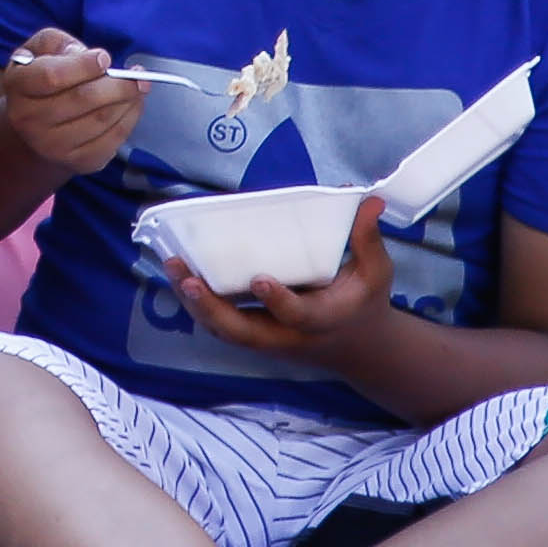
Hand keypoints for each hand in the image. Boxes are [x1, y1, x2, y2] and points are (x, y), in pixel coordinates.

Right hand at [0, 28, 146, 178]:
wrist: (36, 125)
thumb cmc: (44, 77)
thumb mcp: (42, 49)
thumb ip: (62, 44)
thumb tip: (93, 59)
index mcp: (18, 84)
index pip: (52, 76)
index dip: (84, 66)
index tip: (105, 58)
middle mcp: (29, 119)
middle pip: (82, 99)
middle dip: (118, 84)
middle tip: (137, 75)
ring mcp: (52, 145)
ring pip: (102, 120)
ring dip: (128, 101)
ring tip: (138, 87)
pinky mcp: (77, 162)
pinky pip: (112, 140)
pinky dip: (129, 120)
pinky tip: (132, 106)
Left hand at [172, 196, 390, 351]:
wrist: (358, 347)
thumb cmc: (364, 303)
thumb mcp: (375, 273)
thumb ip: (367, 238)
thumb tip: (367, 199)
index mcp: (323, 319)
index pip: (298, 315)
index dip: (278, 300)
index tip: (259, 279)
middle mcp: (289, 335)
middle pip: (244, 334)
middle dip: (212, 308)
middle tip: (187, 277)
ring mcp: (268, 339)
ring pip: (225, 332)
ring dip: (195, 304)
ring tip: (173, 267)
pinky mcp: (254, 335)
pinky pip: (220, 326)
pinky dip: (197, 305)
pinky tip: (179, 274)